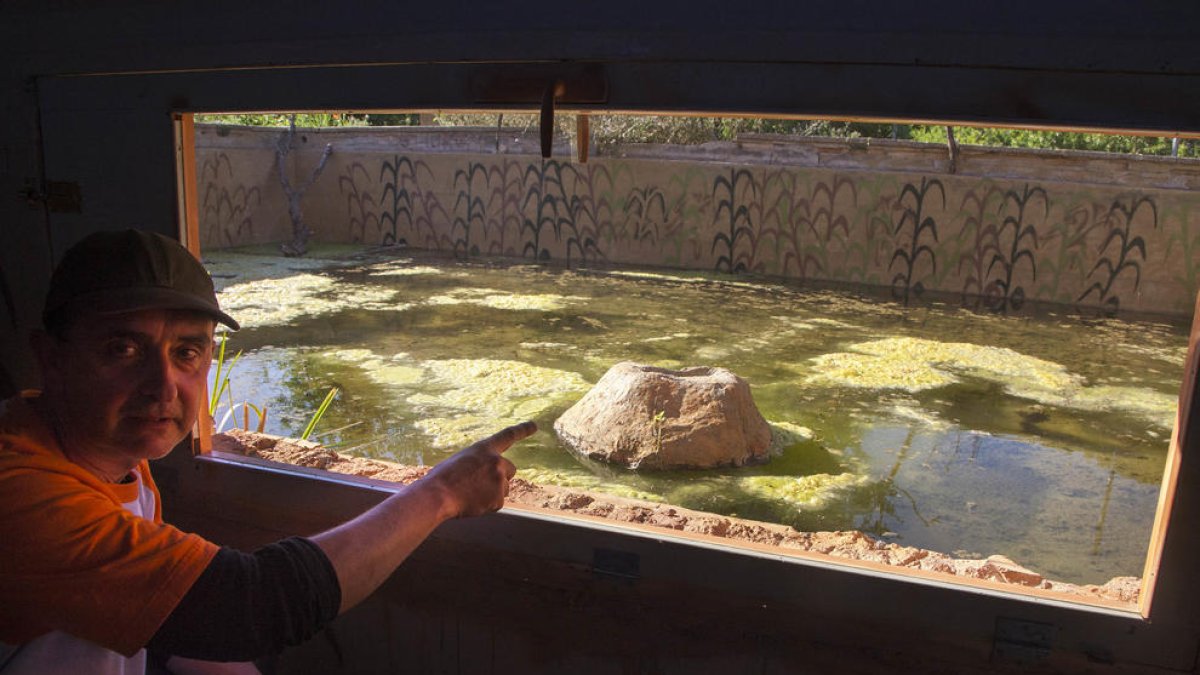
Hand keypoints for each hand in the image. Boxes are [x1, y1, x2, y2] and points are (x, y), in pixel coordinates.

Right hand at [422, 421, 536, 519]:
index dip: (522, 429)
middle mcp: (496, 462)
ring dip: (492, 492)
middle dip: (500, 477)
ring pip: (504, 488)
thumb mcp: (461, 461)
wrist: (438, 495)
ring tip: (470, 493)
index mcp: (484, 448)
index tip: (535, 425)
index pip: (507, 436)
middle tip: (480, 484)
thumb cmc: (443, 478)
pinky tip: (472, 502)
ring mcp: (499, 480)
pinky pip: (497, 502)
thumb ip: (479, 463)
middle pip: (510, 470)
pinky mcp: (499, 498)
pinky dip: (487, 505)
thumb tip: (485, 476)